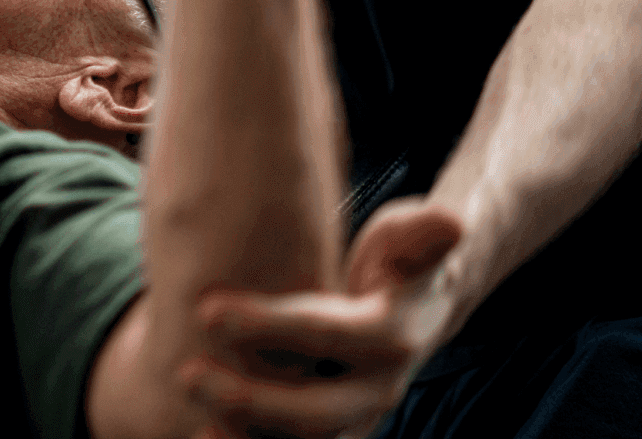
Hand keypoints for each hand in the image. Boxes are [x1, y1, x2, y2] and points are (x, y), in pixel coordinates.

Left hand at [178, 200, 463, 437]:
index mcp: (394, 335)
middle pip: (317, 409)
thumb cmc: (401, 261)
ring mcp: (357, 415)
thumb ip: (421, 233)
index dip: (267, 325)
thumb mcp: (410, 239)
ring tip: (197, 426)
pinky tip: (206, 436)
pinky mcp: (336, 429)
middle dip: (252, 399)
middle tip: (189, 374)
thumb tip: (452, 223)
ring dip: (251, 438)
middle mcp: (378, 387)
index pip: (327, 333)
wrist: (421, 308)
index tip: (206, 310)